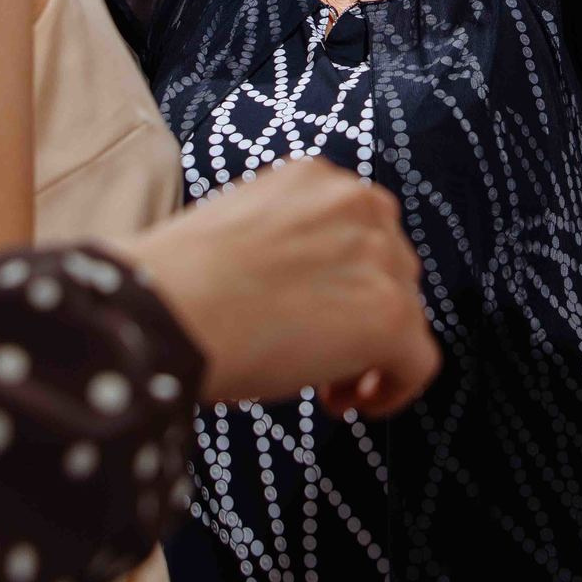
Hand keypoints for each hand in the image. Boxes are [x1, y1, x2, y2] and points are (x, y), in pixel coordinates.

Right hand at [114, 158, 438, 417]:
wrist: (160, 311)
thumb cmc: (175, 283)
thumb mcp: (239, 228)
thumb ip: (291, 242)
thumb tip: (309, 291)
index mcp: (317, 178)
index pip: (359, 231)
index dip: (341, 280)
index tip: (310, 314)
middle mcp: (358, 204)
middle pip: (390, 270)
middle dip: (357, 314)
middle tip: (317, 357)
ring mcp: (380, 258)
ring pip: (405, 314)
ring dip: (371, 352)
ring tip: (324, 385)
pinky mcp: (392, 315)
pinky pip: (420, 363)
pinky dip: (396, 389)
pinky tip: (352, 403)